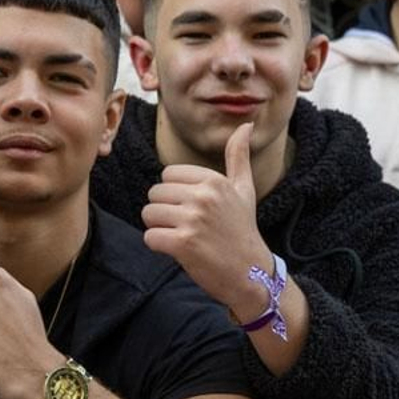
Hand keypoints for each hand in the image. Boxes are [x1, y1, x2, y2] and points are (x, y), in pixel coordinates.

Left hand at [141, 123, 273, 313]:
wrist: (250, 272)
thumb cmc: (242, 230)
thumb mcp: (244, 190)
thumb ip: (238, 157)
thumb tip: (245, 126)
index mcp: (214, 180)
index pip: (167, 175)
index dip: (174, 194)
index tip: (192, 209)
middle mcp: (203, 196)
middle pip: (154, 193)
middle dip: (164, 211)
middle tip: (186, 226)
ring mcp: (193, 220)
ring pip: (148, 214)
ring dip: (159, 228)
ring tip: (181, 237)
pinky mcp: (183, 244)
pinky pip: (150, 237)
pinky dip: (158, 246)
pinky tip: (178, 250)